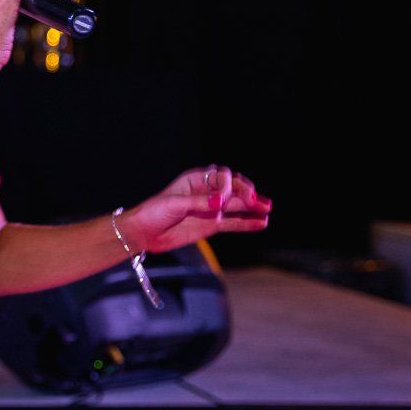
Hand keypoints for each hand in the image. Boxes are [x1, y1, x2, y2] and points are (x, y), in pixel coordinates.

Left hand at [119, 165, 271, 254]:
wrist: (143, 233)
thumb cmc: (153, 213)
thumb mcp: (174, 204)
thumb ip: (198, 203)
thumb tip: (219, 204)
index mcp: (196, 180)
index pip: (221, 176)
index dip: (226, 186)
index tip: (221, 201)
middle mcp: (206, 192)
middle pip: (233, 188)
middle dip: (245, 192)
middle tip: (255, 200)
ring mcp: (210, 209)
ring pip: (236, 205)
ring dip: (252, 206)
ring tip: (267, 208)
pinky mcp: (211, 225)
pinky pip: (233, 223)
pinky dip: (246, 223)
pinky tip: (261, 223)